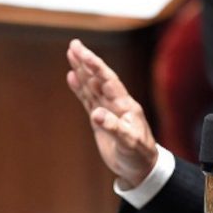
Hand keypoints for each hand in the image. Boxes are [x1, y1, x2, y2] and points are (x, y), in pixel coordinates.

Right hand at [66, 39, 157, 187]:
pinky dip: (80, 88)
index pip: (109, 82)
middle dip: (87, 62)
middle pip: (99, 78)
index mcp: (126, 106)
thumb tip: (96, 114)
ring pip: (92, 86)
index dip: (97, 68)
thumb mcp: (129, 143)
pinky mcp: (100, 120)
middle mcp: (117, 104)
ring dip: (82, 70)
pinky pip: (88, 99)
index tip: (84, 54)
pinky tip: (72, 76)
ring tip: (72, 53)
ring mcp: (108, 110)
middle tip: (74, 44)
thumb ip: (114, 127)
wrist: (141, 168)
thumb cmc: (139, 155)